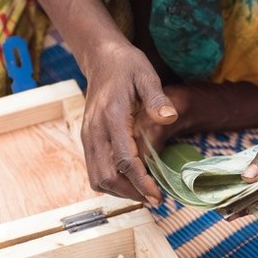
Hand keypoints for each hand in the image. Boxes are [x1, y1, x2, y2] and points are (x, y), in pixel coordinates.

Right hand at [82, 45, 176, 204]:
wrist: (101, 58)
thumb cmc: (127, 66)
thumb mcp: (146, 75)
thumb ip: (157, 98)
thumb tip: (170, 118)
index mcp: (112, 116)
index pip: (124, 160)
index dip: (141, 182)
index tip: (158, 196)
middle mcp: (95, 131)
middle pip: (107, 177)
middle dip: (131, 193)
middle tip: (155, 199)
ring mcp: (88, 137)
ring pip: (97, 178)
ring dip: (120, 191)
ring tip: (144, 193)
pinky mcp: (87, 139)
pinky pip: (95, 170)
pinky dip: (112, 182)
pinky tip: (131, 180)